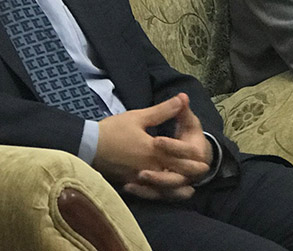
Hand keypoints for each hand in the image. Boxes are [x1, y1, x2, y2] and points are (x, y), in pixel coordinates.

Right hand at [93, 93, 211, 200]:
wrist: (87, 146)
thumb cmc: (113, 130)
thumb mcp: (138, 117)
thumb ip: (162, 111)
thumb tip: (182, 98)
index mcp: (153, 149)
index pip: (179, 154)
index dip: (192, 155)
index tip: (204, 155)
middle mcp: (149, 166)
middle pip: (175, 173)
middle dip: (191, 172)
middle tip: (204, 171)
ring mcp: (140, 177)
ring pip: (164, 187)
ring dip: (178, 188)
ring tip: (190, 190)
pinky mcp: (130, 183)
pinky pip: (149, 193)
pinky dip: (160, 194)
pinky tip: (164, 194)